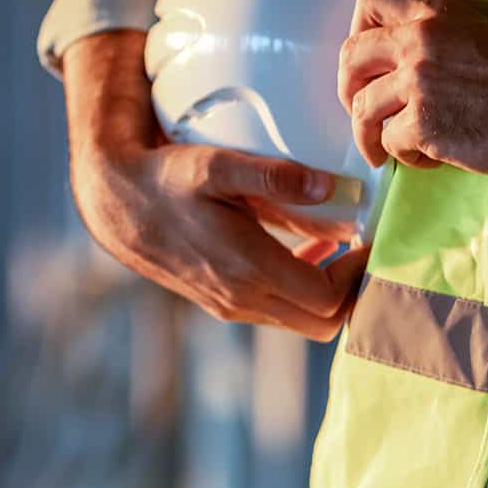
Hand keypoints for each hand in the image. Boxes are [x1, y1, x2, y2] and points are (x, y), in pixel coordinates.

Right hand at [64, 31, 364, 341]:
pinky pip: (280, 312)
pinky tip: (305, 253)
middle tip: (367, 249)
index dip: (361, 273)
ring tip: (344, 249)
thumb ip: (273, 175)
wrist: (116, 206)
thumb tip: (330, 187)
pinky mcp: (223, 303)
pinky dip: (303, 291)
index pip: (330, 299)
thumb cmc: (166, 180)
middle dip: (354, 292)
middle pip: (324, 323)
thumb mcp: (216, 165)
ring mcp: (232, 306)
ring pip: (304, 322)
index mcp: (247, 269)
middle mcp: (242, 299)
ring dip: (329, 293)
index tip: (371, 238)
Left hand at [338, 0, 487, 172]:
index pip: (370, 0)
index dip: (357, 29)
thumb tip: (384, 61)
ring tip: (387, 147)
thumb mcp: (473, 32)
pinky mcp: (423, 123)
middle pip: (351, 58)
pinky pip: (389, 141)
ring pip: (363, 108)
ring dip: (371, 134)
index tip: (365, 58)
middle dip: (348, 90)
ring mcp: (419, 82)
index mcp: (434, 13)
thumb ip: (429, 34)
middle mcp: (420, 40)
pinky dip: (404, 155)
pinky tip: (428, 157)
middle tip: (360, 111)